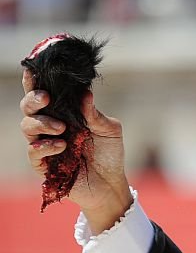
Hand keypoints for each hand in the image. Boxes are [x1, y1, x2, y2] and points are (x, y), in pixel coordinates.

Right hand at [20, 69, 131, 231]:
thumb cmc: (109, 154)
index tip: (32, 69)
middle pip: (28, 107)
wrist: (111, 183)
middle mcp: (50, 125)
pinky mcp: (43, 164)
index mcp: (64, 113)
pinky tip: (61, 145)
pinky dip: (45, 146)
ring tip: (62, 128)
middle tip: (46, 98)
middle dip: (33, 99)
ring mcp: (44, 144)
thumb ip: (95, 114)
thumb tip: (85, 94)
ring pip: (27, 126)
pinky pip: (34, 152)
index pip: (45, 94)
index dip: (35, 81)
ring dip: (42, 123)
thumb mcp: (110, 130)